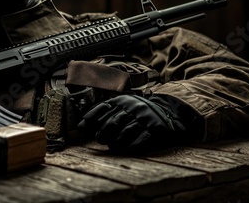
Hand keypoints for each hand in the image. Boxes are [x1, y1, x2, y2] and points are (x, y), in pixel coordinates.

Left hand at [77, 94, 192, 153]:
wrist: (169, 111)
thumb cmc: (138, 112)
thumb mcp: (121, 107)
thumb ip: (102, 115)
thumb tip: (80, 127)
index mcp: (122, 100)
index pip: (102, 108)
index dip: (91, 118)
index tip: (82, 128)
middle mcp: (132, 106)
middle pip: (113, 122)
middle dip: (103, 133)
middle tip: (100, 139)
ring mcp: (144, 117)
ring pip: (126, 131)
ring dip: (116, 141)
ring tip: (113, 145)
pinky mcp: (155, 127)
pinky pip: (141, 138)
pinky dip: (133, 144)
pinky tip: (128, 148)